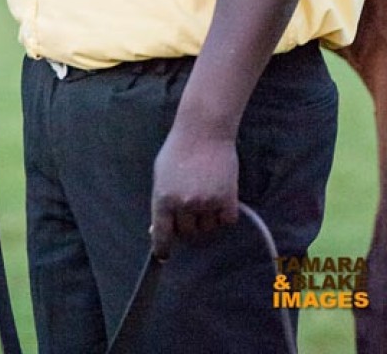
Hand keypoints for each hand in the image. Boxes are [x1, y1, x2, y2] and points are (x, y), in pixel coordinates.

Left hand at [150, 125, 238, 260]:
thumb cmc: (179, 149)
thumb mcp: (161, 174)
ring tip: (206, 196)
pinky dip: (224, 214)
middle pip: (187, 234)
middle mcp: (184, 205)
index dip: (163, 249)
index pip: (162, 236)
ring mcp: (206, 204)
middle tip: (190, 209)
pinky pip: (227, 221)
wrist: (204, 130)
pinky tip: (220, 197)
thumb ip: (160, 201)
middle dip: (187, 226)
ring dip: (207, 219)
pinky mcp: (227, 200)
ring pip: (208, 229)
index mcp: (163, 199)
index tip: (164, 256)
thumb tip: (159, 227)